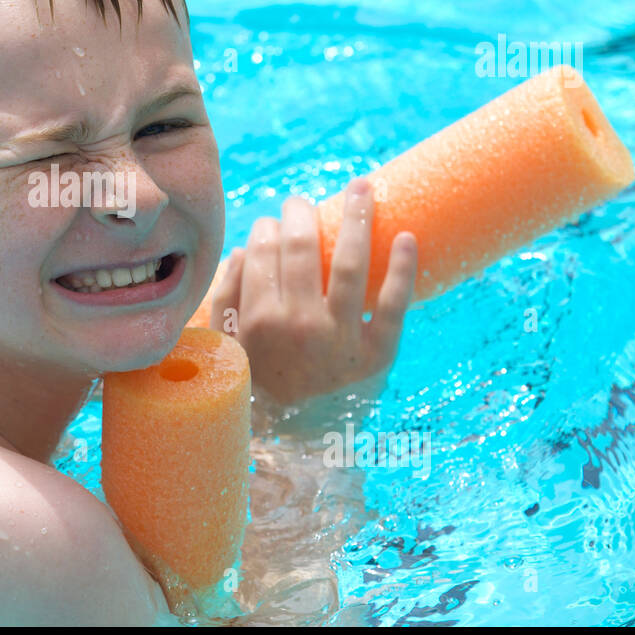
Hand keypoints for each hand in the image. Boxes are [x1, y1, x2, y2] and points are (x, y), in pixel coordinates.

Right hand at [208, 178, 416, 423]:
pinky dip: (403, 269)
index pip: (264, 255)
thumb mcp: (230, 349)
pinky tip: (406, 236)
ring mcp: (342, 340)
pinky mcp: (379, 355)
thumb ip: (227, 298)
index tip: (272, 221)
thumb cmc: (260, 390)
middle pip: (304, 251)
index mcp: (259, 322)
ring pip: (351, 265)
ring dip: (357, 218)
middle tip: (302, 200)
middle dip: (303, 213)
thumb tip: (245, 250)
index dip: (267, 228)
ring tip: (361, 188)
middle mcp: (300, 326)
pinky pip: (393, 306)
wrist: (300, 446)